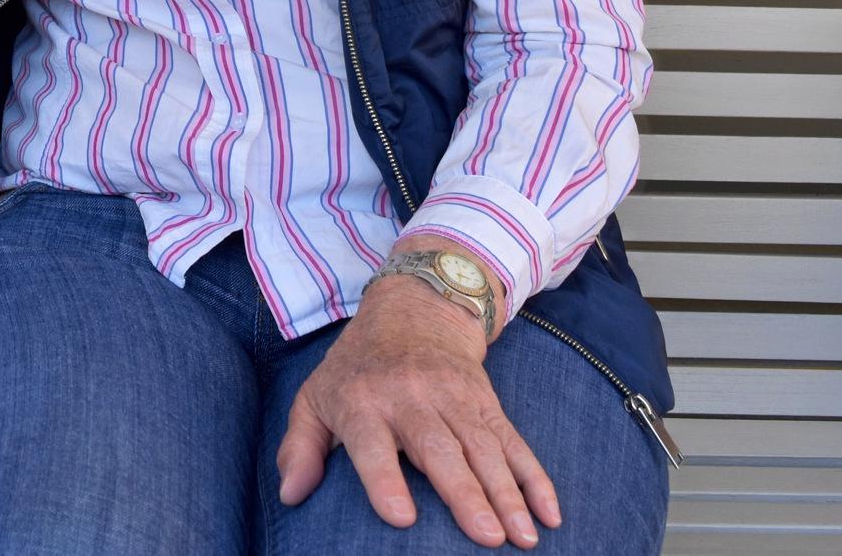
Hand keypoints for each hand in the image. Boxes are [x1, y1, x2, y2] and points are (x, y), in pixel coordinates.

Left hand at [276, 275, 559, 549]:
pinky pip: (514, 442)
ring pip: (484, 448)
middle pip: (440, 449)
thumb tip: (290, 495)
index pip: (371, 443)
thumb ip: (300, 446)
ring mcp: (454, 398)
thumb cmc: (357, 368)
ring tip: (524, 538)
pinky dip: (535, 478)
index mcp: (361, 401)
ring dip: (508, 494)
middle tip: (487, 538)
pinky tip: (550, 513)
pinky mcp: (486, 403)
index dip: (385, 479)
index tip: (402, 518)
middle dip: (466, 494)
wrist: (413, 309)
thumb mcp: (315, 397)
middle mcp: (410, 398)